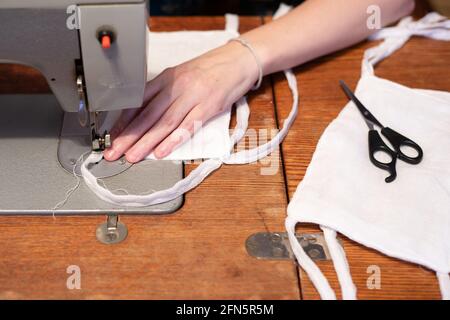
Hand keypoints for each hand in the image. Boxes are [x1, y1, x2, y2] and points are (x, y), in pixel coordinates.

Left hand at [104, 41, 258, 162]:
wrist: (238, 60)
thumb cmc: (211, 69)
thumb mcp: (182, 75)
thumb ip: (165, 92)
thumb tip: (145, 113)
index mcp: (167, 78)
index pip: (139, 101)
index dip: (124, 121)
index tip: (112, 136)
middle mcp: (177, 87)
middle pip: (148, 115)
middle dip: (128, 136)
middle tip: (114, 152)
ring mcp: (193, 97)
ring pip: (165, 123)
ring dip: (146, 142)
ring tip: (133, 156)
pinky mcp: (209, 107)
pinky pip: (188, 126)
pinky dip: (173, 141)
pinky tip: (161, 152)